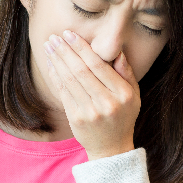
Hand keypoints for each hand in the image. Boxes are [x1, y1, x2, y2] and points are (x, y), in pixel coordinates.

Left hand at [43, 30, 138, 159]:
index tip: (70, 34)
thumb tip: (115, 50)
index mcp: (123, 94)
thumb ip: (126, 71)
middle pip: (81, 71)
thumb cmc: (123, 116)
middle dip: (65, 51)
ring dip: (57, 61)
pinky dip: (55, 76)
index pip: (98, 65)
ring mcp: (90, 112)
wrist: (112, 148)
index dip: (81, 48)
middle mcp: (107, 103)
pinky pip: (63, 93)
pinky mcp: (76, 119)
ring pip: (69, 81)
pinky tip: (51, 64)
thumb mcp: (134, 94)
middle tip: (54, 37)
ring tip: (49, 46)